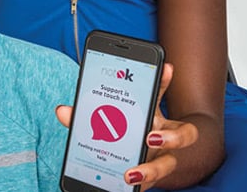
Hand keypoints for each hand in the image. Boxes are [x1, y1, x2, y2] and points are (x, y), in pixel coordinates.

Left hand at [55, 63, 198, 191]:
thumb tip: (61, 110)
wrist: (132, 163)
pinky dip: (139, 184)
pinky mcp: (152, 177)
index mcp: (152, 115)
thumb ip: (84, 116)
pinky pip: (151, 183)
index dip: (165, 80)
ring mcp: (161, 158)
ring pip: (169, 164)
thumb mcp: (105, 121)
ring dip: (152, 169)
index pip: (160, 93)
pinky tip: (125, 184)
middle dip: (171, 136)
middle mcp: (163, 135)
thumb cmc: (121, 134)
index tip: (166, 67)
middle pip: (184, 134)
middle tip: (150, 137)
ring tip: (131, 174)